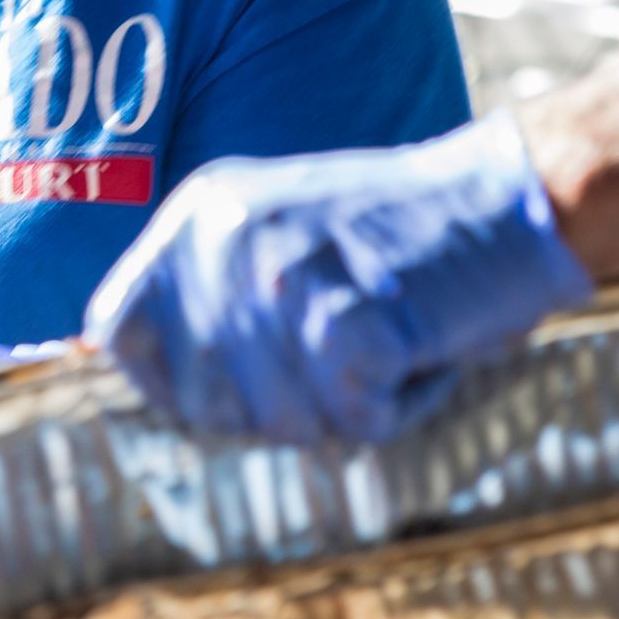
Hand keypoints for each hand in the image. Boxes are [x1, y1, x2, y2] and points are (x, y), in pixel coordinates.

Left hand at [84, 111, 593, 446]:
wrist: (514, 196)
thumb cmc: (402, 234)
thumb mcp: (274, 233)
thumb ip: (203, 291)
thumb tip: (103, 358)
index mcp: (198, 214)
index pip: (118, 331)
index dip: (167, 383)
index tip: (228, 389)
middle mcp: (225, 241)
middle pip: (203, 402)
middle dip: (279, 406)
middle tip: (348, 349)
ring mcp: (283, 280)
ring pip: (283, 422)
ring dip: (346, 405)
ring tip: (390, 329)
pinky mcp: (348, 323)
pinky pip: (359, 422)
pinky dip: (404, 403)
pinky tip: (425, 342)